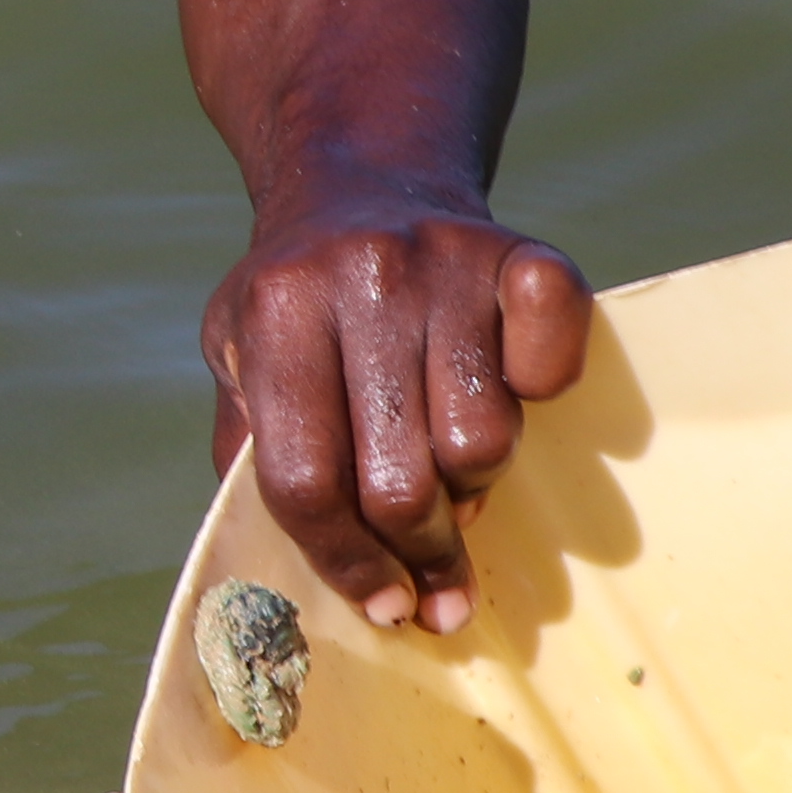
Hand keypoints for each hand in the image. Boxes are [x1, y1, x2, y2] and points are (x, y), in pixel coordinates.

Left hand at [202, 188, 589, 631]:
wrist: (364, 184)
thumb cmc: (300, 304)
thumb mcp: (238, 361)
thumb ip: (251, 455)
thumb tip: (286, 582)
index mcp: (275, 311)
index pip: (304, 480)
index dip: (346, 562)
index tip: (385, 608)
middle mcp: (361, 277)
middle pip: (398, 480)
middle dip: (420, 551)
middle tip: (433, 573)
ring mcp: (446, 261)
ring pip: (481, 443)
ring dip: (473, 479)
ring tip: (450, 465)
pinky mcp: (526, 256)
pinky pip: (553, 371)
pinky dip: (541, 395)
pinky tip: (505, 387)